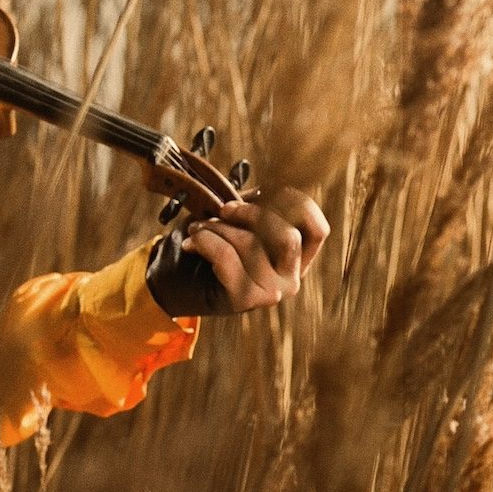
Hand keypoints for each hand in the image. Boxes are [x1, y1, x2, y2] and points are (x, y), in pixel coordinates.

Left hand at [182, 186, 329, 313]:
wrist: (175, 284)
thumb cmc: (209, 245)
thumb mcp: (237, 218)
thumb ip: (256, 205)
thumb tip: (263, 192)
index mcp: (297, 257)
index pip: (317, 229)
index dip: (293, 205)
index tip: (261, 192)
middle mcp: (292, 277)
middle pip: (288, 236)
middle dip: (251, 214)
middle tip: (222, 210)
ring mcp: (273, 291)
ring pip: (252, 244)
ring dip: (217, 228)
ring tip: (197, 229)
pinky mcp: (247, 299)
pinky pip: (226, 256)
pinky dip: (205, 240)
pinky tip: (192, 243)